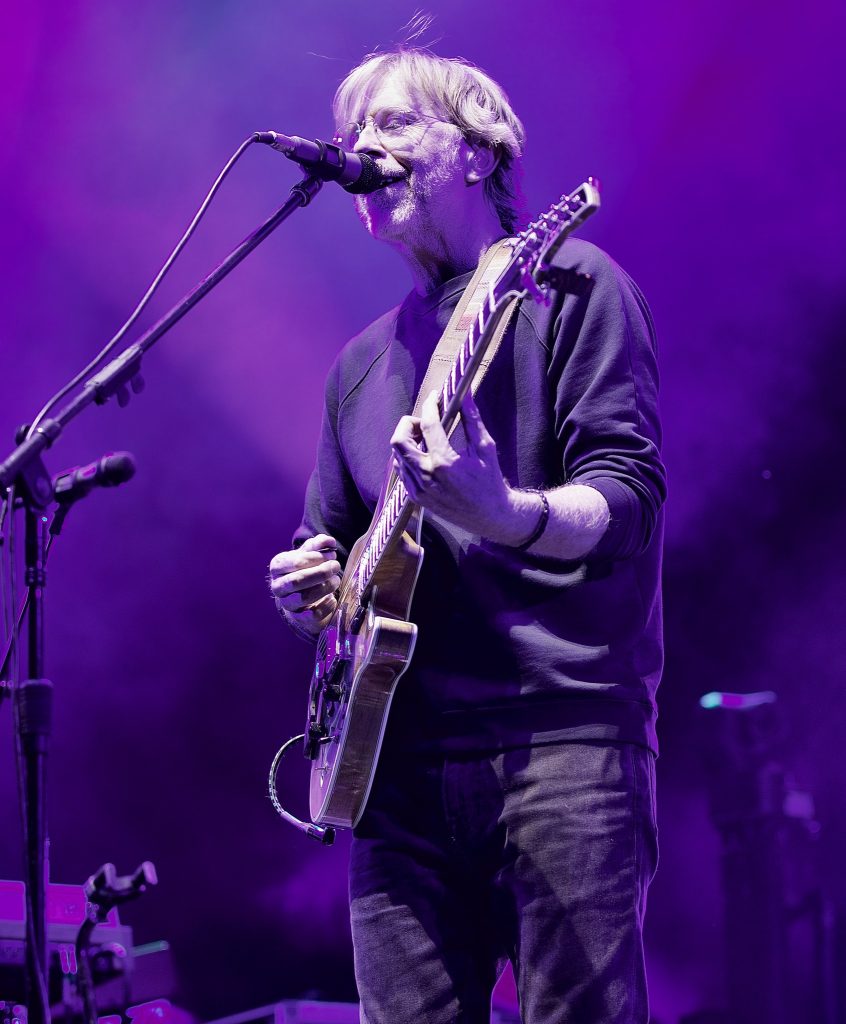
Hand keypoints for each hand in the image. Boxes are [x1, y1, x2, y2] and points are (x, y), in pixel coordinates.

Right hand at [268, 534, 340, 636]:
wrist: (305, 593)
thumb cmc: (307, 568)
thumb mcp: (311, 553)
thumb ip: (319, 544)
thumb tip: (329, 541)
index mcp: (277, 567)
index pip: (295, 562)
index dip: (316, 557)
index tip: (331, 554)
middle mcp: (278, 586)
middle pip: (297, 580)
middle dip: (321, 572)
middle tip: (336, 566)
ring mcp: (287, 603)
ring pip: (304, 598)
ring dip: (325, 587)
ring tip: (336, 580)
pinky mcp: (299, 618)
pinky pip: (313, 615)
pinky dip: (326, 606)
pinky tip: (332, 598)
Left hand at [390, 390, 517, 540]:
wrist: (490, 516)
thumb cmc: (490, 481)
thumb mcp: (485, 447)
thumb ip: (472, 419)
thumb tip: (465, 395)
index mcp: (444, 463)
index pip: (428, 425)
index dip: (430, 405)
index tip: (435, 397)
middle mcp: (427, 476)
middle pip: (399, 440)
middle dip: (408, 424)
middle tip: (424, 422)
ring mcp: (419, 489)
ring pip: (397, 456)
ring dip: (408, 441)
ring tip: (427, 438)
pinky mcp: (417, 497)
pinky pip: (402, 471)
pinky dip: (409, 458)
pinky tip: (425, 455)